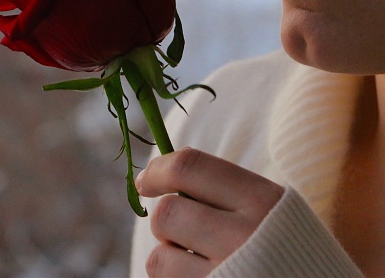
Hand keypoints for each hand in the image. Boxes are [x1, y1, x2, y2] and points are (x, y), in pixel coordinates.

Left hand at [135, 147, 284, 277]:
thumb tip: (166, 169)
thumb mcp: (273, 208)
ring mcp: (230, 274)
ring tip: (197, 262)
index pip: (190, 166)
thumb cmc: (288, 248)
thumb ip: (226, 190)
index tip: (147, 180)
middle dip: (163, 220)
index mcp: (263, 200)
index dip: (158, 169)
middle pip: (167, 212)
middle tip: (177, 229)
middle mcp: (247, 236)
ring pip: (159, 257)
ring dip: (169, 257)